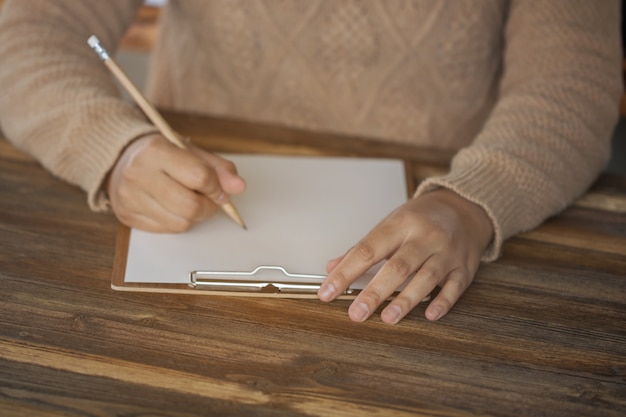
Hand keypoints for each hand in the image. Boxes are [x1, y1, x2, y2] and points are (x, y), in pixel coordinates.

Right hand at [106, 134, 245, 231]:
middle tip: (210, 199)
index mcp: (156, 151)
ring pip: (181, 223)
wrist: (120, 159)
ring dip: (196, 216)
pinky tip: (174, 207)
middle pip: (190, 206)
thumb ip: (218, 168)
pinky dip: (179, 221)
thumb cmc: (162, 154)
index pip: (199, 176)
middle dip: (209, 207)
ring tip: (191, 200)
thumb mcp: (191, 152)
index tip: (219, 189)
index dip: (216, 187)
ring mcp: (130, 198)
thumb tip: (239, 187)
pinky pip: (168, 230)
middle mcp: (138, 174)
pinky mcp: (128, 216)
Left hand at [317, 189, 492, 322]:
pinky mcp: (464, 268)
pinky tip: (430, 315)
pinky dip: (443, 302)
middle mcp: (424, 237)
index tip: (328, 293)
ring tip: (387, 318)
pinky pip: (454, 287)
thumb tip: (332, 268)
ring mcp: (446, 253)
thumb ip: (362, 248)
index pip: (368, 250)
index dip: (346, 273)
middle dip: (375, 292)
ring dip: (406, 300)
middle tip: (356, 314)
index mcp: (400, 224)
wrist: (464, 208)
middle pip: (397, 266)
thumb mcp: (390, 224)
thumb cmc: (422, 218)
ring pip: (426, 277)